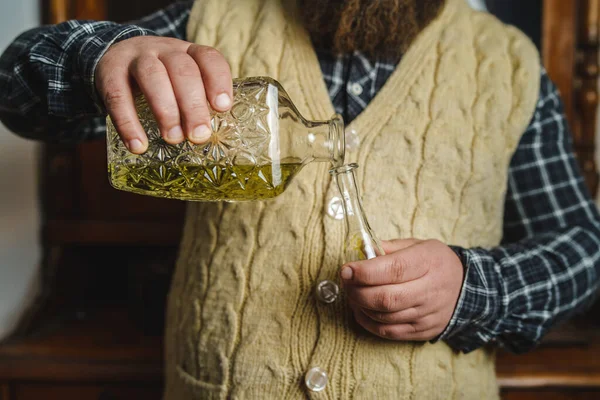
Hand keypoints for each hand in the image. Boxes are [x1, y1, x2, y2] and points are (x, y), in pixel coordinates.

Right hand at [95, 36, 232, 152]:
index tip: (222, 107)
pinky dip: (128, 123)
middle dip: (193, 105)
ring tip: (173, 138)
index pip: (208, 58)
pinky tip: (138, 145)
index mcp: (188, 52)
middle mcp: (164, 50)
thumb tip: (211, 138)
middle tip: (199, 135)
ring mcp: (136, 58)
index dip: (218, 81)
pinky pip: (118, 96)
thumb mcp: (180, 81)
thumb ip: (197, 101)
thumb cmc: (161, 79)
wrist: (113, 59)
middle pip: (182, 70)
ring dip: (166, 110)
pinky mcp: (109, 72)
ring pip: (153, 76)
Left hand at [341, 239, 463, 340]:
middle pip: (387, 298)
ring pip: (385, 317)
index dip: (365, 272)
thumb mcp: (417, 245)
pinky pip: (389, 332)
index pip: (394, 269)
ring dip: (360, 306)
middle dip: (357, 291)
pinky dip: (368, 322)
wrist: (465, 287)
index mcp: (428, 262)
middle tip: (346, 282)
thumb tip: (361, 252)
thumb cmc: (434, 262)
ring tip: (352, 294)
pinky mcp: (423, 331)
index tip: (346, 270)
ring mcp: (428, 314)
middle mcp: (430, 290)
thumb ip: (389, 248)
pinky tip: (361, 310)